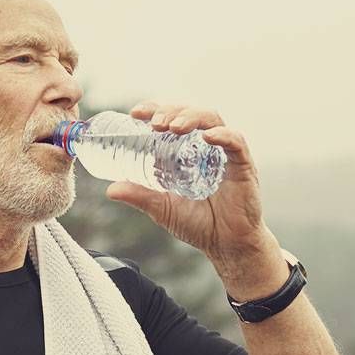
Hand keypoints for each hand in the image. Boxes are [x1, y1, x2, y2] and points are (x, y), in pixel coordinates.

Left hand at [105, 101, 270, 259]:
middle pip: (190, 113)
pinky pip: (236, 142)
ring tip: (173, 126)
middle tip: (154, 122)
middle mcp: (206, 145)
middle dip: (171, 111)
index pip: (171, 118)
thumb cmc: (199, 224)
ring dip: (191, 117)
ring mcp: (225, 153)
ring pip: (212, 119)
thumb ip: (140, 196)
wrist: (226, 245)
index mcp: (187, 150)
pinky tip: (207, 136)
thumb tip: (110, 189)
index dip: (155, 109)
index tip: (136, 113)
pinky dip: (223, 135)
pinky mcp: (243, 165)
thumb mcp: (162, 208)